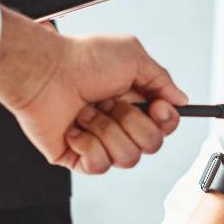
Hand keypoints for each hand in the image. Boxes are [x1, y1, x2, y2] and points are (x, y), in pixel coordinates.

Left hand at [0, 10, 187, 173]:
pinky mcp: (77, 156)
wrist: (44, 72)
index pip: (166, 126)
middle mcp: (119, 123)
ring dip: (107, 131)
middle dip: (132, 123)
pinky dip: (87, 145)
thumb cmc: (82, 58)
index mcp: (134, 101)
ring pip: (127, 158)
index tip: (156, 107)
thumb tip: (180, 101)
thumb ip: (163, 80)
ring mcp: (98, 141)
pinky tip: (74, 128)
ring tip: (87, 112)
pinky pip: (99, 166)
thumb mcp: (134, 56)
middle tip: (110, 102)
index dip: (165, 121)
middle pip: (152, 145)